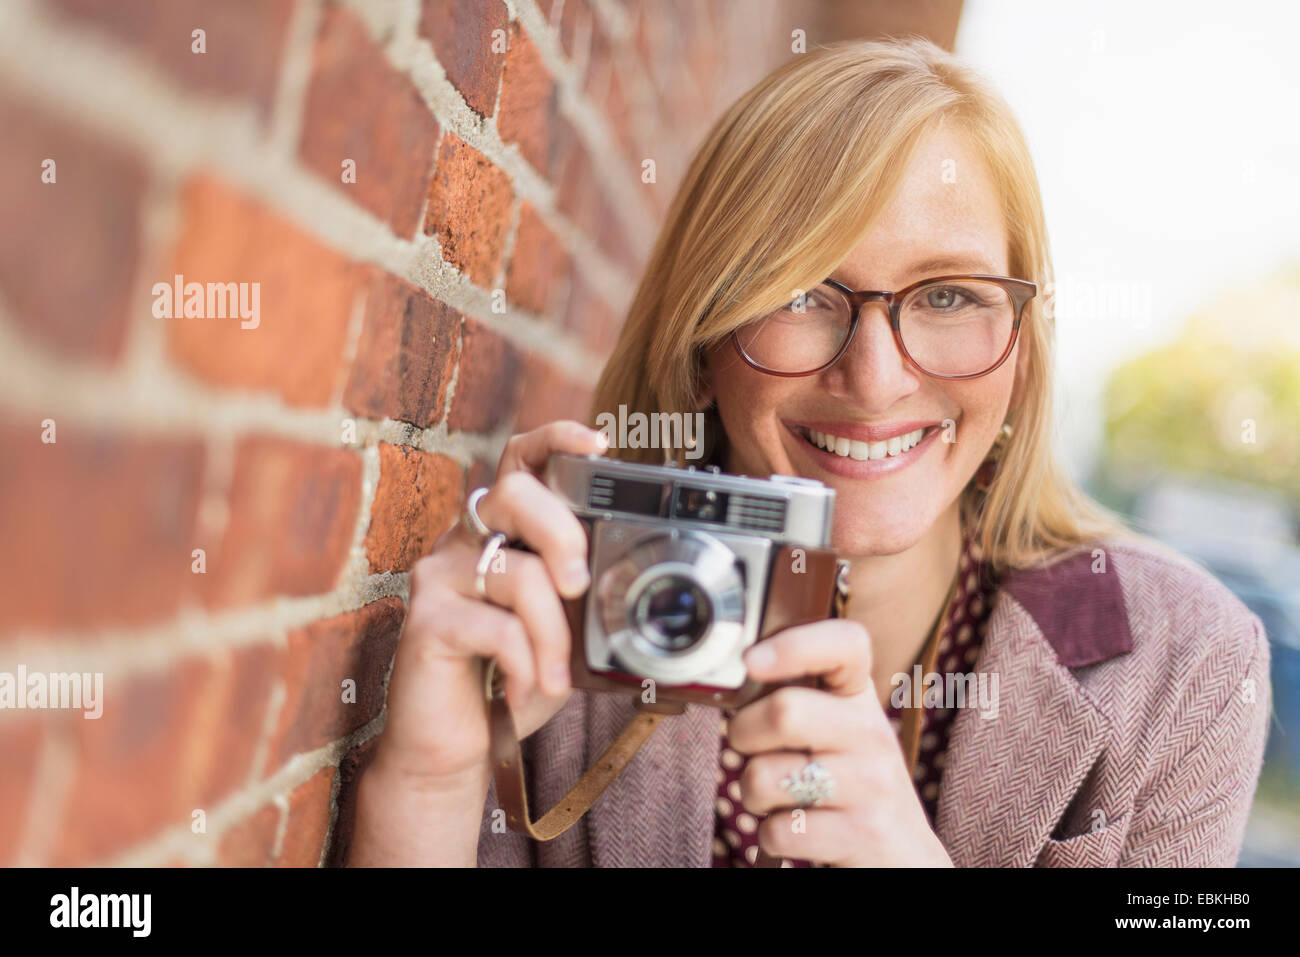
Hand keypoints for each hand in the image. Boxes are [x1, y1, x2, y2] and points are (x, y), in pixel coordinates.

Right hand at [371, 420, 606, 793]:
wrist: (451, 748)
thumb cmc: (509, 680)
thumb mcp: (559, 631)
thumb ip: (578, 596)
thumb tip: (620, 581)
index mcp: (499, 531)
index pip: (519, 461)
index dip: (556, 439)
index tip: (599, 445)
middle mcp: (464, 540)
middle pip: (514, 493)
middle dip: (562, 533)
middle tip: (579, 586)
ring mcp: (439, 576)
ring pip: (518, 574)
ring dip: (553, 635)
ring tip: (555, 677)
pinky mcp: (425, 620)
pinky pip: (497, 628)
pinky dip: (525, 664)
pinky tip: (522, 690)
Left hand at [726, 620, 954, 866]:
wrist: (904, 856)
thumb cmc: (847, 785)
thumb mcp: (833, 732)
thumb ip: (793, 698)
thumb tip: (737, 676)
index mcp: (860, 698)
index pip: (847, 644)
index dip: (795, 643)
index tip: (751, 660)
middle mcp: (873, 733)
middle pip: (784, 711)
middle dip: (743, 735)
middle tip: (751, 751)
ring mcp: (874, 784)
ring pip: (767, 776)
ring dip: (752, 794)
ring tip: (778, 798)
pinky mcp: (866, 834)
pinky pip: (779, 830)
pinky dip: (771, 837)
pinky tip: (796, 831)